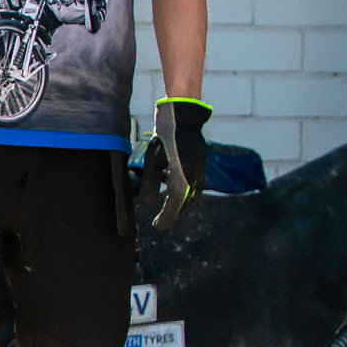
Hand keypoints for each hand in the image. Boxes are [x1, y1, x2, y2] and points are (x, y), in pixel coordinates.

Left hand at [146, 97, 211, 230]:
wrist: (184, 120)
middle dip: (170, 212)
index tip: (156, 225)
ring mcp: (201, 174)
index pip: (174, 207)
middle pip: (183, 205)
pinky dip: (183, 194)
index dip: (165, 218)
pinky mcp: (202, 170)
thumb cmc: (164, 139)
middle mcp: (195, 179)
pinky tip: (173, 187)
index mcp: (182, 178)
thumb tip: (144, 205)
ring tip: (166, 204)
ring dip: (177, 203)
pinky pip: (194, 189)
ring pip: (189, 198)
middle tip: (159, 219)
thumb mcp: (151, 161)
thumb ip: (147, 184)